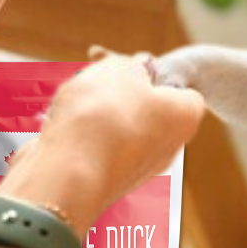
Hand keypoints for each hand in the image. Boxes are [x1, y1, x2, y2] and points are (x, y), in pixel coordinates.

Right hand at [1, 54, 205, 236]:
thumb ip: (131, 66)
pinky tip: (62, 129)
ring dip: (95, 114)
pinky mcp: (108, 182)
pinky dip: (80, 137)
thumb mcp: (122, 68)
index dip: (152, 74)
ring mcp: (138, 169)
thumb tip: (135, 71)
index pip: (178, 89)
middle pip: (144, 108)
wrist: (69, 171)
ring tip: (74, 106)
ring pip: (115, 127)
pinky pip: (95, 148)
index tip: (129, 68)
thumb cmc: (104, 113)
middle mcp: (168, 147)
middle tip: (98, 82)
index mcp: (184, 117)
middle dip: (119, 93)